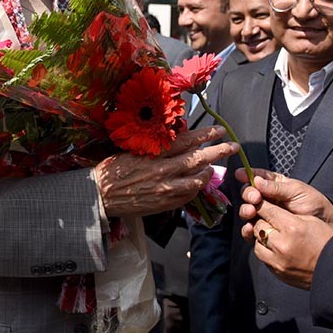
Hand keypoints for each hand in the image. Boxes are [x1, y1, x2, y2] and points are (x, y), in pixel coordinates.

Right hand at [95, 126, 234, 216]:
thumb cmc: (113, 169)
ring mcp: (165, 188)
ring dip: (208, 172)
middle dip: (219, 150)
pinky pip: (188, 196)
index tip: (220, 130)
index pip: (187, 140)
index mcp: (155, 152)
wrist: (100, 194)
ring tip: (214, 168)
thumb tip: (178, 141)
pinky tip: (198, 184)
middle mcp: (163, 169)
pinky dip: (195, 189)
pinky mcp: (164, 203)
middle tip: (233, 145)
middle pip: (198, 158)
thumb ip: (156, 147)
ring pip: (197, 180)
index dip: (206, 134)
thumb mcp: (133, 150)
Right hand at [236, 170, 332, 227]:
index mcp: (274, 185)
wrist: (325, 223)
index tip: (240, 174)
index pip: (256, 177)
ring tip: (251, 212)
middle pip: (248, 194)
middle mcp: (267, 199)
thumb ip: (275, 187)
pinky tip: (249, 228)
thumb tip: (256, 181)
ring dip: (245, 210)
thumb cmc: (313, 203)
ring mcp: (266, 215)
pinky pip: (252, 229)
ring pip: (247, 211)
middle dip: (248, 195)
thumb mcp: (296, 190)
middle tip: (255, 198)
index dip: (247, 175)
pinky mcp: (266, 230)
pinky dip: (247, 229)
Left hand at [244, 200, 332, 288]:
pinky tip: (275, 248)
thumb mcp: (310, 220)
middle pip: (258, 227)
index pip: (267, 211)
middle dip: (261, 221)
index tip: (259, 203)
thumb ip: (287, 215)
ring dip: (261, 238)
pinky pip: (263, 258)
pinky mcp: (278, 272)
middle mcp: (282, 245)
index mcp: (292, 227)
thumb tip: (270, 210)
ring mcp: (278, 261)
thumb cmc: (326, 241)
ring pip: (257, 244)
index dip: (261, 205)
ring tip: (271, 235)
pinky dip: (266, 251)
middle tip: (266, 219)